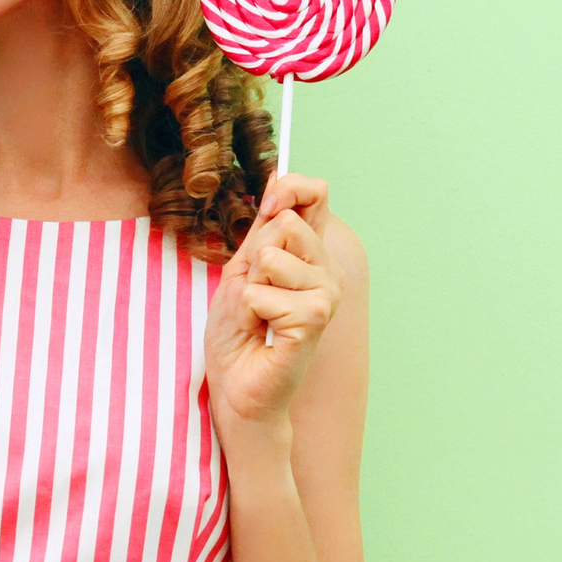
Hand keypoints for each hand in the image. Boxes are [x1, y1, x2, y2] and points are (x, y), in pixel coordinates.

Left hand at [204, 174, 341, 430]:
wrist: (236, 385)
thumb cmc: (239, 332)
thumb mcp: (243, 268)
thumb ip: (263, 228)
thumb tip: (278, 176)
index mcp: (310, 255)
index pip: (316, 195)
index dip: (290, 189)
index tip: (268, 208)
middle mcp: (326, 271)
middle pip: (285, 224)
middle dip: (253, 257)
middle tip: (253, 293)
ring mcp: (325, 295)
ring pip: (271, 258)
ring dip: (249, 288)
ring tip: (257, 315)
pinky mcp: (314, 320)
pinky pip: (262, 293)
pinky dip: (249, 311)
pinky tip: (263, 331)